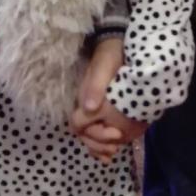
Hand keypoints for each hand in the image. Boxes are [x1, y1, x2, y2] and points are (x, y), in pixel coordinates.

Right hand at [70, 37, 124, 162]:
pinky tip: (113, 149)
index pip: (79, 125)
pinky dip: (103, 143)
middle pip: (84, 136)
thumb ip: (95, 86)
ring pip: (90, 136)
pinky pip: (98, 130)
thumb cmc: (109, 55)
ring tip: (115, 151)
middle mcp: (85, 106)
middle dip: (99, 145)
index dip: (95, 135)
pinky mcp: (104, 109)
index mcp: (83, 99)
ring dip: (101, 147)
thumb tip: (89, 107)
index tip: (115, 134)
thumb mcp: (103, 66)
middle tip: (116, 146)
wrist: (116, 43)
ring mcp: (94, 108)